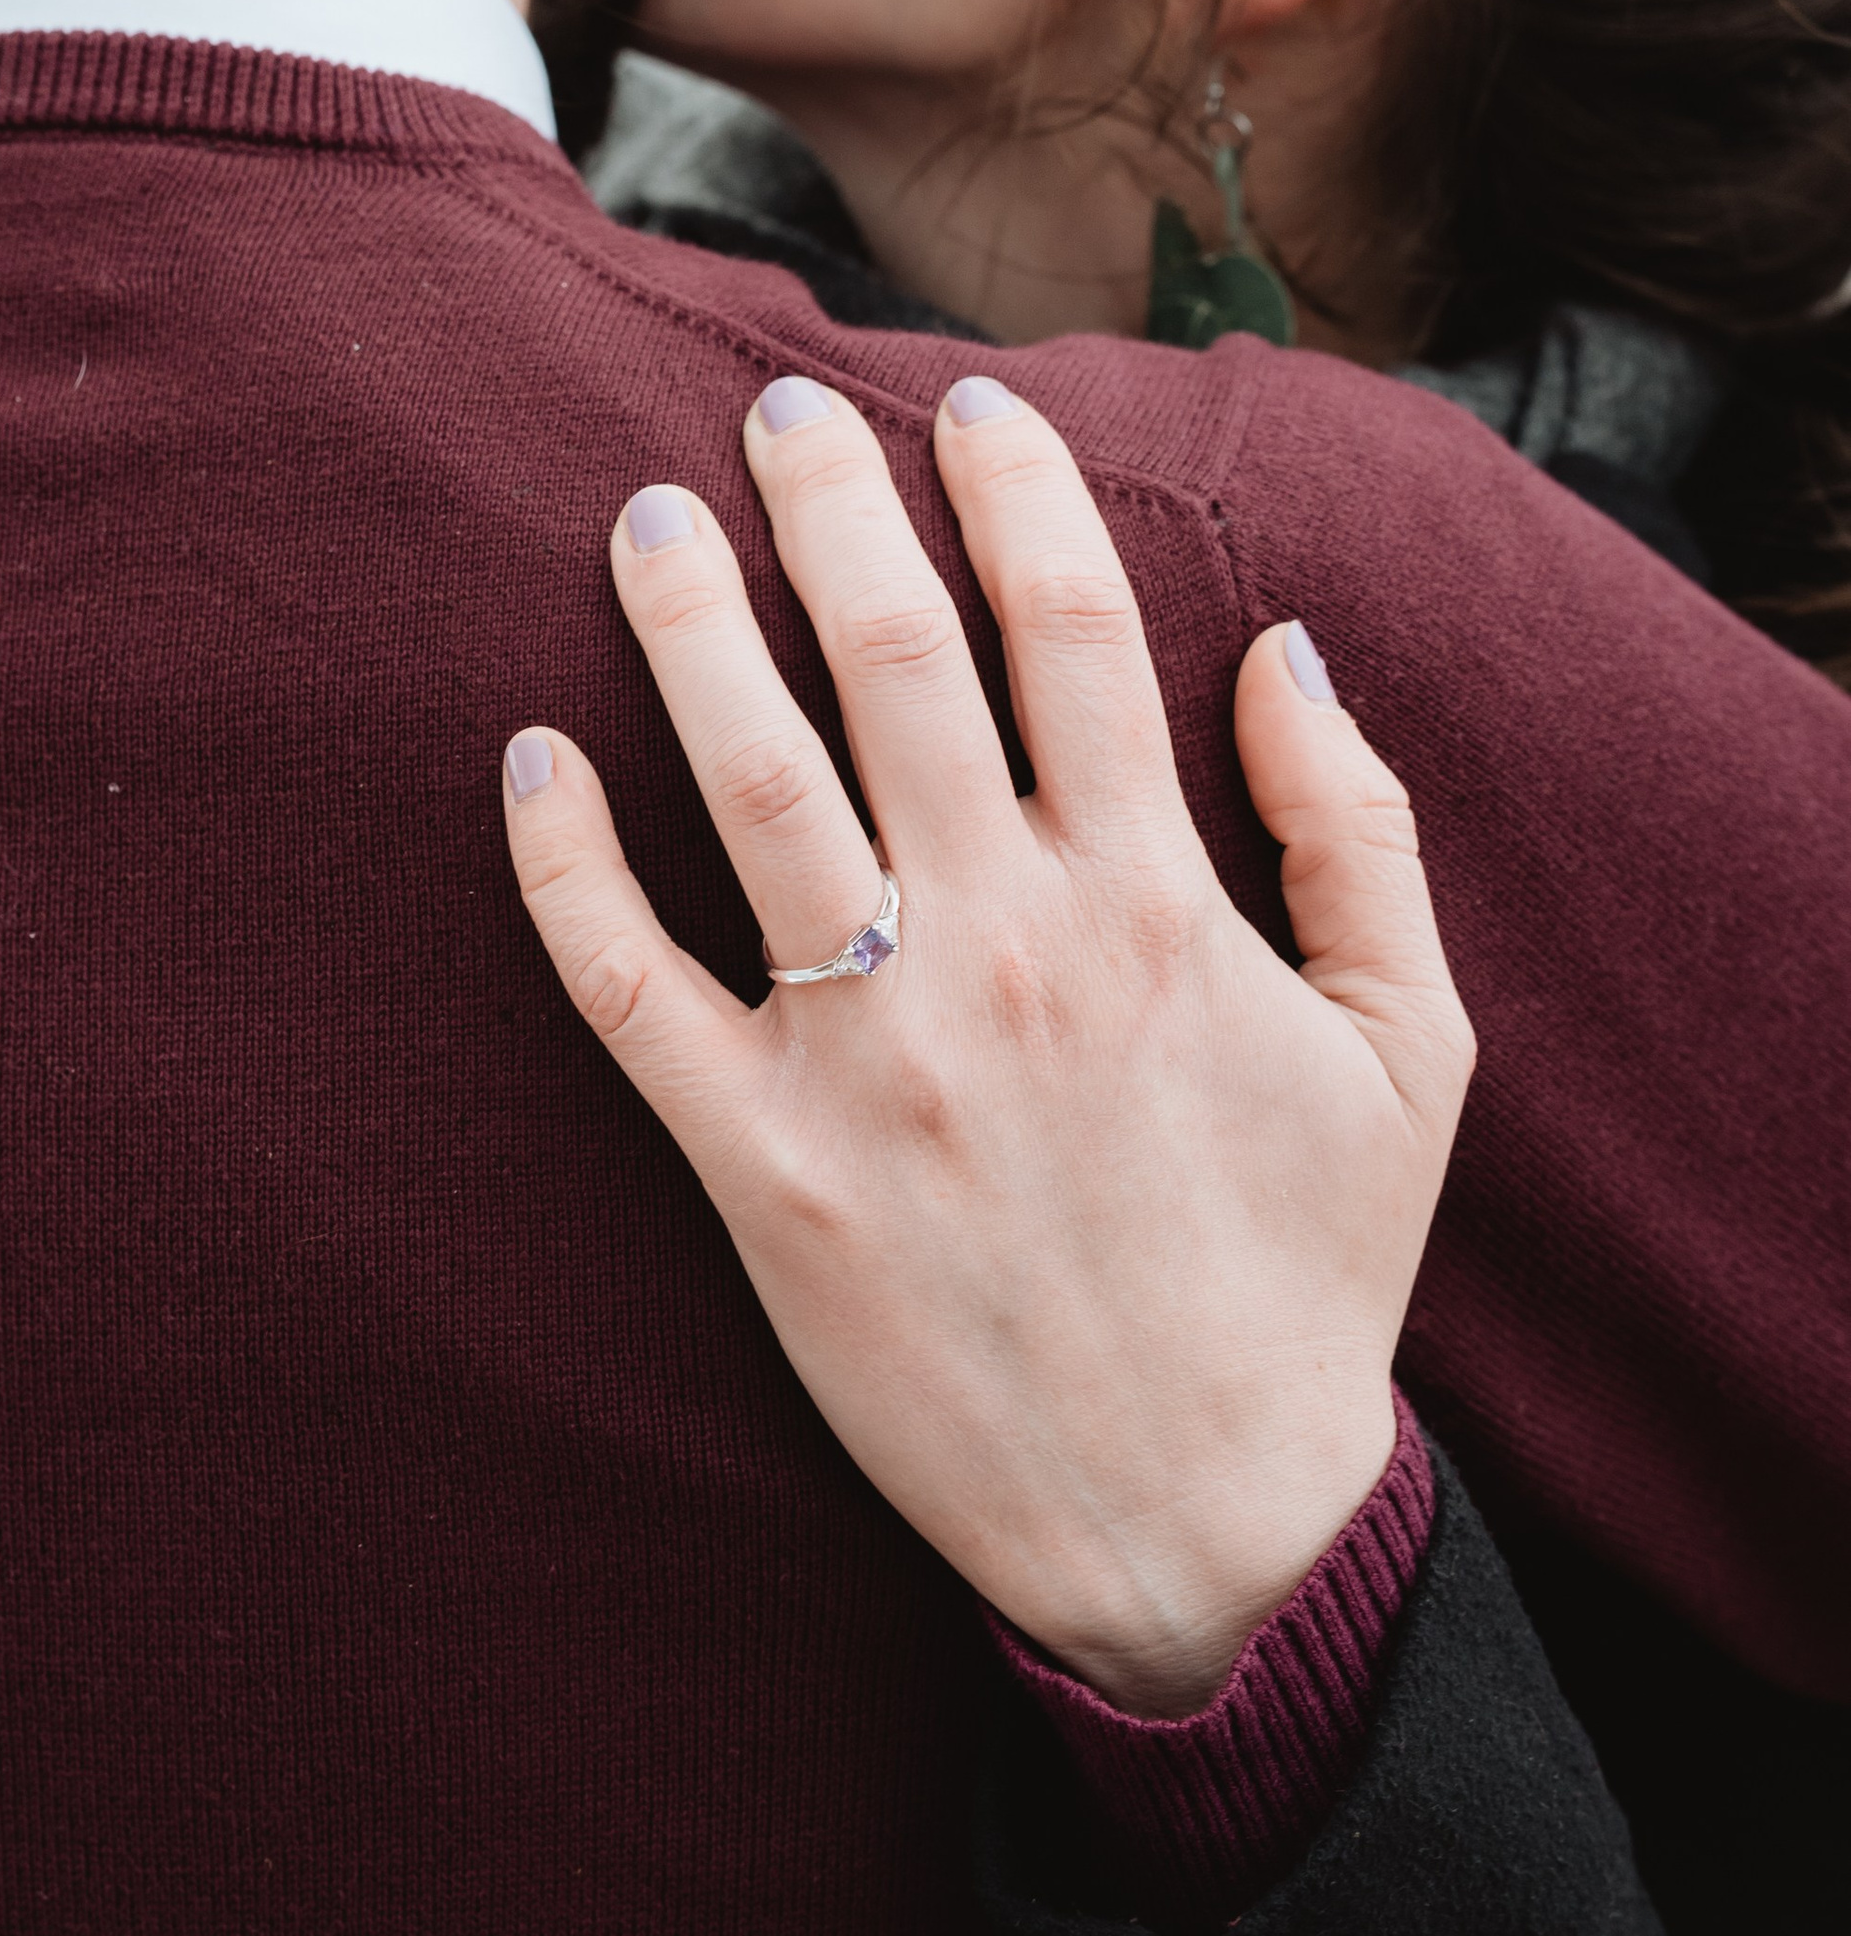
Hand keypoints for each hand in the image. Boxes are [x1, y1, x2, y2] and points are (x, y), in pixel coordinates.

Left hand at [500, 374, 1473, 1715]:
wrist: (1202, 1530)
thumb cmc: (1306, 1279)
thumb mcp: (1410, 1050)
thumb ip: (1357, 834)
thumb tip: (1278, 649)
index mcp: (1153, 902)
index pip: (1068, 628)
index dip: (1012, 490)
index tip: (964, 407)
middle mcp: (1003, 948)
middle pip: (893, 661)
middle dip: (831, 506)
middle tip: (775, 406)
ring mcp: (868, 1056)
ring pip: (750, 786)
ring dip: (690, 632)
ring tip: (647, 521)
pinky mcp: (760, 1167)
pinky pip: (627, 989)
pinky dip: (563, 868)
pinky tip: (526, 758)